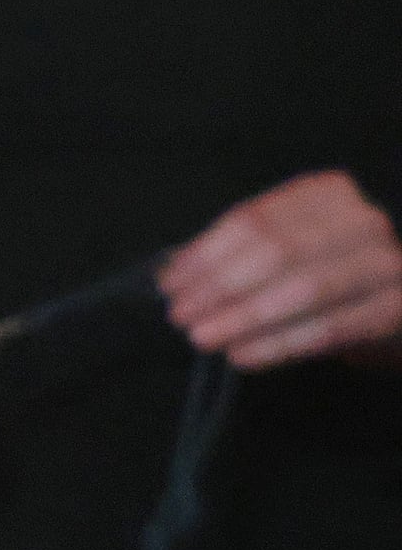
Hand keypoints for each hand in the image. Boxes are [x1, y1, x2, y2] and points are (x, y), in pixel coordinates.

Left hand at [164, 172, 401, 370]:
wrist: (396, 305)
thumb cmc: (326, 274)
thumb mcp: (286, 250)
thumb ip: (237, 254)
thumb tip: (173, 274)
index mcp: (327, 194)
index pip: (254, 221)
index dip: (205, 255)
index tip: (171, 286)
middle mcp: (362, 221)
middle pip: (276, 253)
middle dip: (220, 288)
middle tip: (182, 317)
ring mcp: (386, 263)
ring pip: (303, 290)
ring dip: (244, 318)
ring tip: (204, 338)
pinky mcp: (395, 309)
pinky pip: (328, 329)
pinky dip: (278, 345)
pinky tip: (243, 355)